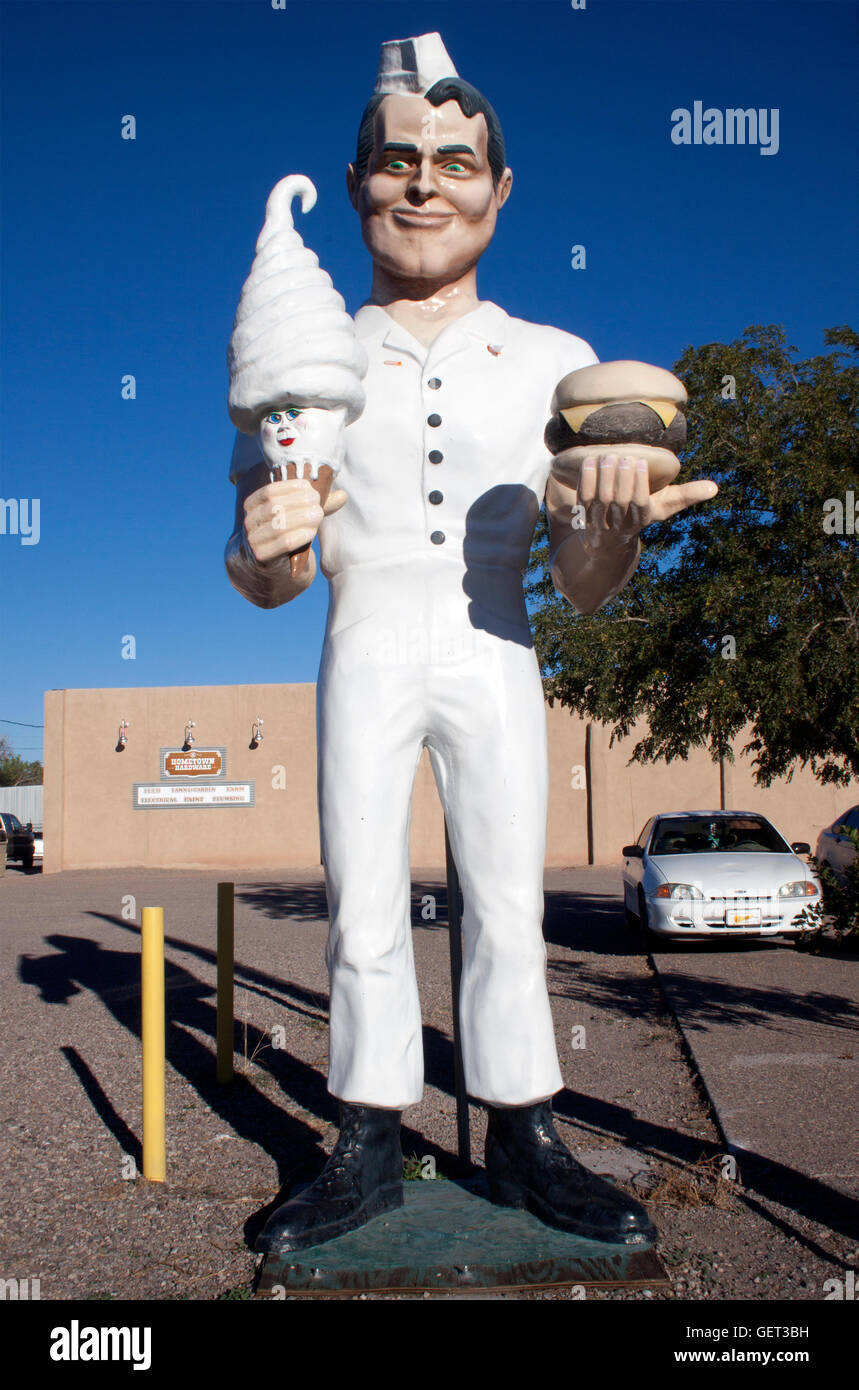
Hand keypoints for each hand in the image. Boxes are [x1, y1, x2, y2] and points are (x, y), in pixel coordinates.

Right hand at [242, 477, 346, 563]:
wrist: (271, 567)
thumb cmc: (286, 535)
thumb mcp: (297, 516)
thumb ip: (315, 505)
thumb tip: (343, 495)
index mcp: (252, 506)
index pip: (269, 492)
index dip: (290, 488)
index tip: (310, 488)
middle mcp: (249, 522)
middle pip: (274, 507)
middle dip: (299, 503)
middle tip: (317, 504)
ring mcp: (252, 540)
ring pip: (279, 525)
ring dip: (302, 518)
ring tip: (318, 516)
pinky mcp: (261, 557)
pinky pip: (282, 543)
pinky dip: (299, 536)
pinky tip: (311, 532)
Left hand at [575, 454, 717, 551]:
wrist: (608, 542)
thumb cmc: (639, 514)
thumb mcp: (663, 507)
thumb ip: (687, 496)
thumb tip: (715, 488)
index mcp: (641, 519)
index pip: (640, 504)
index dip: (639, 483)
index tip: (641, 462)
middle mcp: (620, 524)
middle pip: (619, 501)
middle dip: (622, 477)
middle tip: (624, 456)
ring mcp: (600, 522)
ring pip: (600, 500)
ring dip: (604, 476)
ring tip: (609, 456)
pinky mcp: (583, 517)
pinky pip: (583, 499)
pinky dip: (587, 480)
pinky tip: (589, 461)